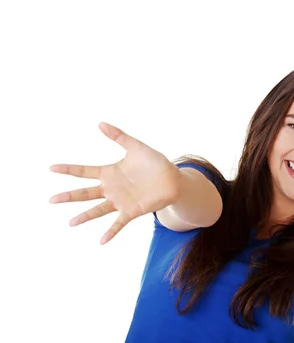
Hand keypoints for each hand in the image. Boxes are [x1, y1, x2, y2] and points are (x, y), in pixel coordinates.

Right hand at [49, 122, 180, 244]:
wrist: (172, 179)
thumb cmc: (154, 163)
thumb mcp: (136, 147)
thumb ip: (119, 136)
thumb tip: (100, 123)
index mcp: (109, 173)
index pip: (84, 171)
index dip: (68, 169)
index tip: (51, 168)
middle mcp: (111, 188)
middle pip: (85, 193)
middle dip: (69, 196)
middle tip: (52, 200)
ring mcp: (120, 201)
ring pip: (98, 210)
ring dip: (85, 216)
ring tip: (71, 223)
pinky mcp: (131, 211)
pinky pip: (118, 223)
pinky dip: (111, 232)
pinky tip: (101, 240)